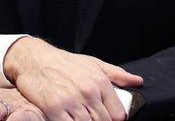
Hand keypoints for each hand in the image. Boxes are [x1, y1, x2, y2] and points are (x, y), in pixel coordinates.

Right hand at [3, 37, 142, 120]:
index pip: (117, 114)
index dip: (114, 119)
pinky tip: (69, 119)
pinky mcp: (53, 110)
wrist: (36, 60)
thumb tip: (138, 81)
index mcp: (100, 82)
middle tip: (92, 117)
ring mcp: (71, 102)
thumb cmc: (66, 63)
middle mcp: (88, 92)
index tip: (108, 118)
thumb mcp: (94, 64)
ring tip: (80, 117)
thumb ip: (117, 75)